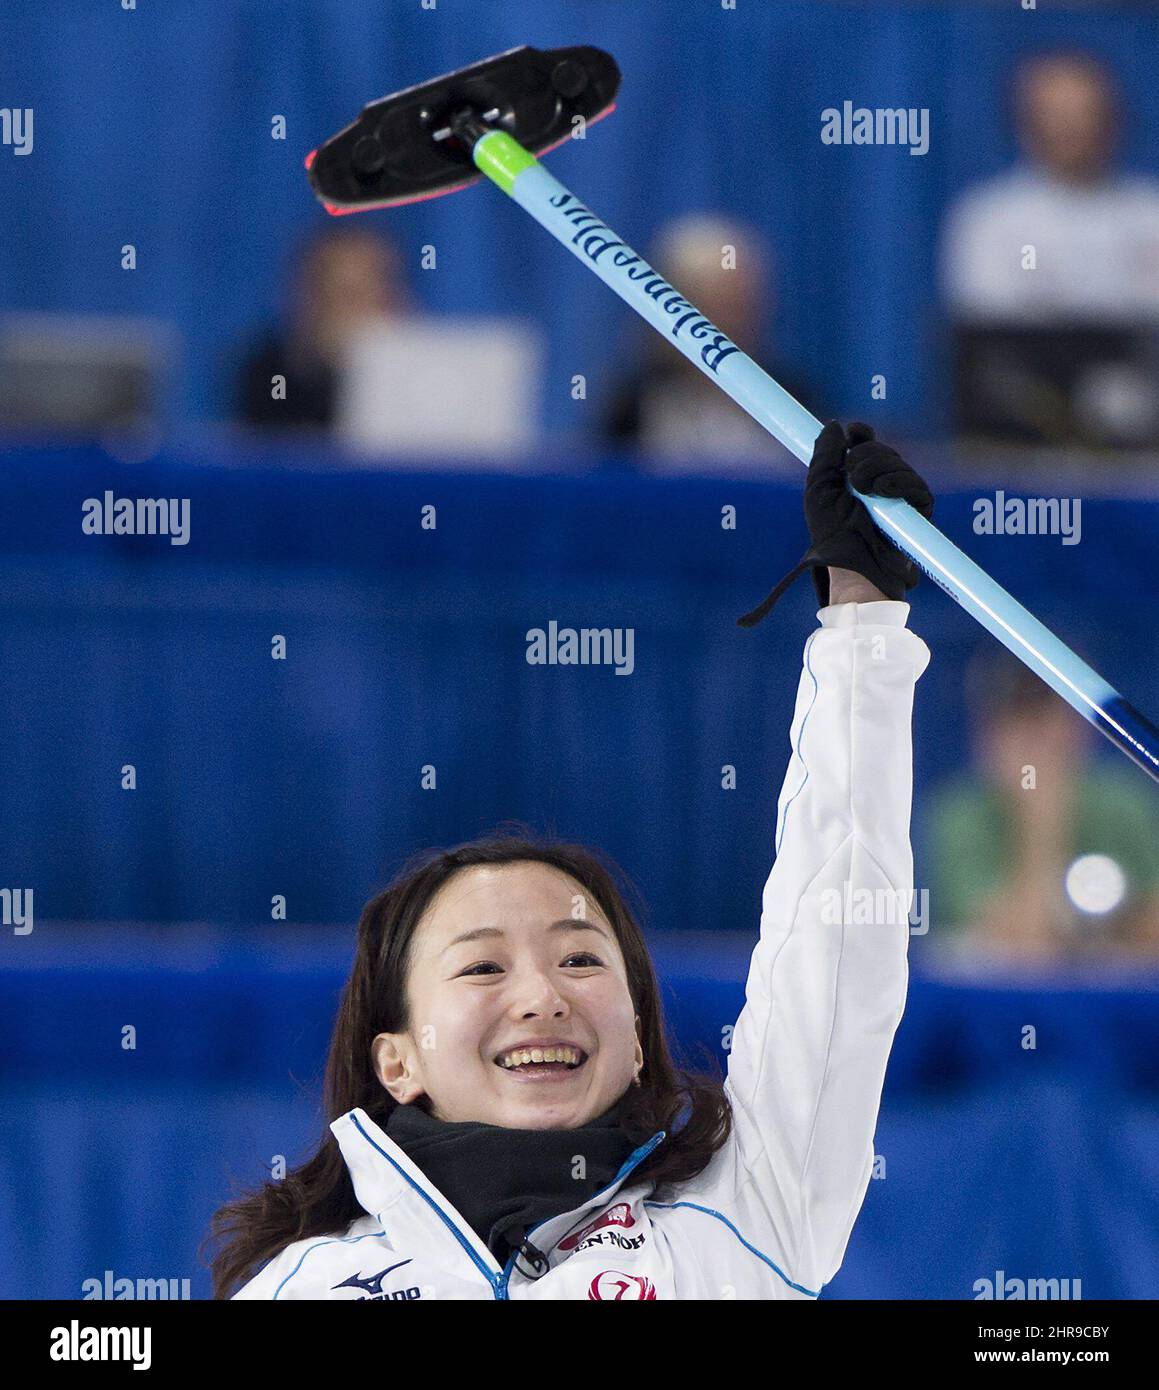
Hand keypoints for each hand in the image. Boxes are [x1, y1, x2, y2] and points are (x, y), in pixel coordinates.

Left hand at [802, 422, 933, 607]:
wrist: (848, 559)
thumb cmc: (831, 531)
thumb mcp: (819, 489)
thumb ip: (825, 455)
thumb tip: (836, 424)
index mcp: (857, 475)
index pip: (866, 442)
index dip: (860, 435)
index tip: (851, 434)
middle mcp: (881, 481)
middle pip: (881, 449)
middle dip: (864, 458)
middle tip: (852, 480)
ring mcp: (901, 494)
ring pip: (897, 463)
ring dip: (877, 472)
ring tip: (864, 493)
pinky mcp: (918, 509)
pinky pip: (915, 485)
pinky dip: (898, 483)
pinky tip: (882, 491)